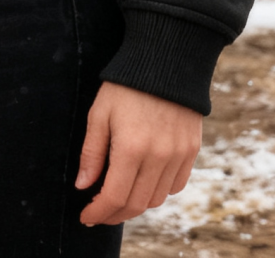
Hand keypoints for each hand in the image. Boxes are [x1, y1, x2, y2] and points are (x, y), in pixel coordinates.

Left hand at [75, 81, 201, 225]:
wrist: (165, 59)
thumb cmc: (126, 84)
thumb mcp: (100, 113)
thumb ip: (92, 153)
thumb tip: (83, 186)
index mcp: (131, 148)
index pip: (114, 196)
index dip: (98, 213)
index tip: (86, 217)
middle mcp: (158, 157)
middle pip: (136, 204)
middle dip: (114, 214)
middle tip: (100, 212)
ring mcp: (178, 155)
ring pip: (157, 199)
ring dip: (137, 204)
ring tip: (120, 197)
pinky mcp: (192, 150)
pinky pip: (176, 186)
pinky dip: (159, 191)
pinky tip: (145, 183)